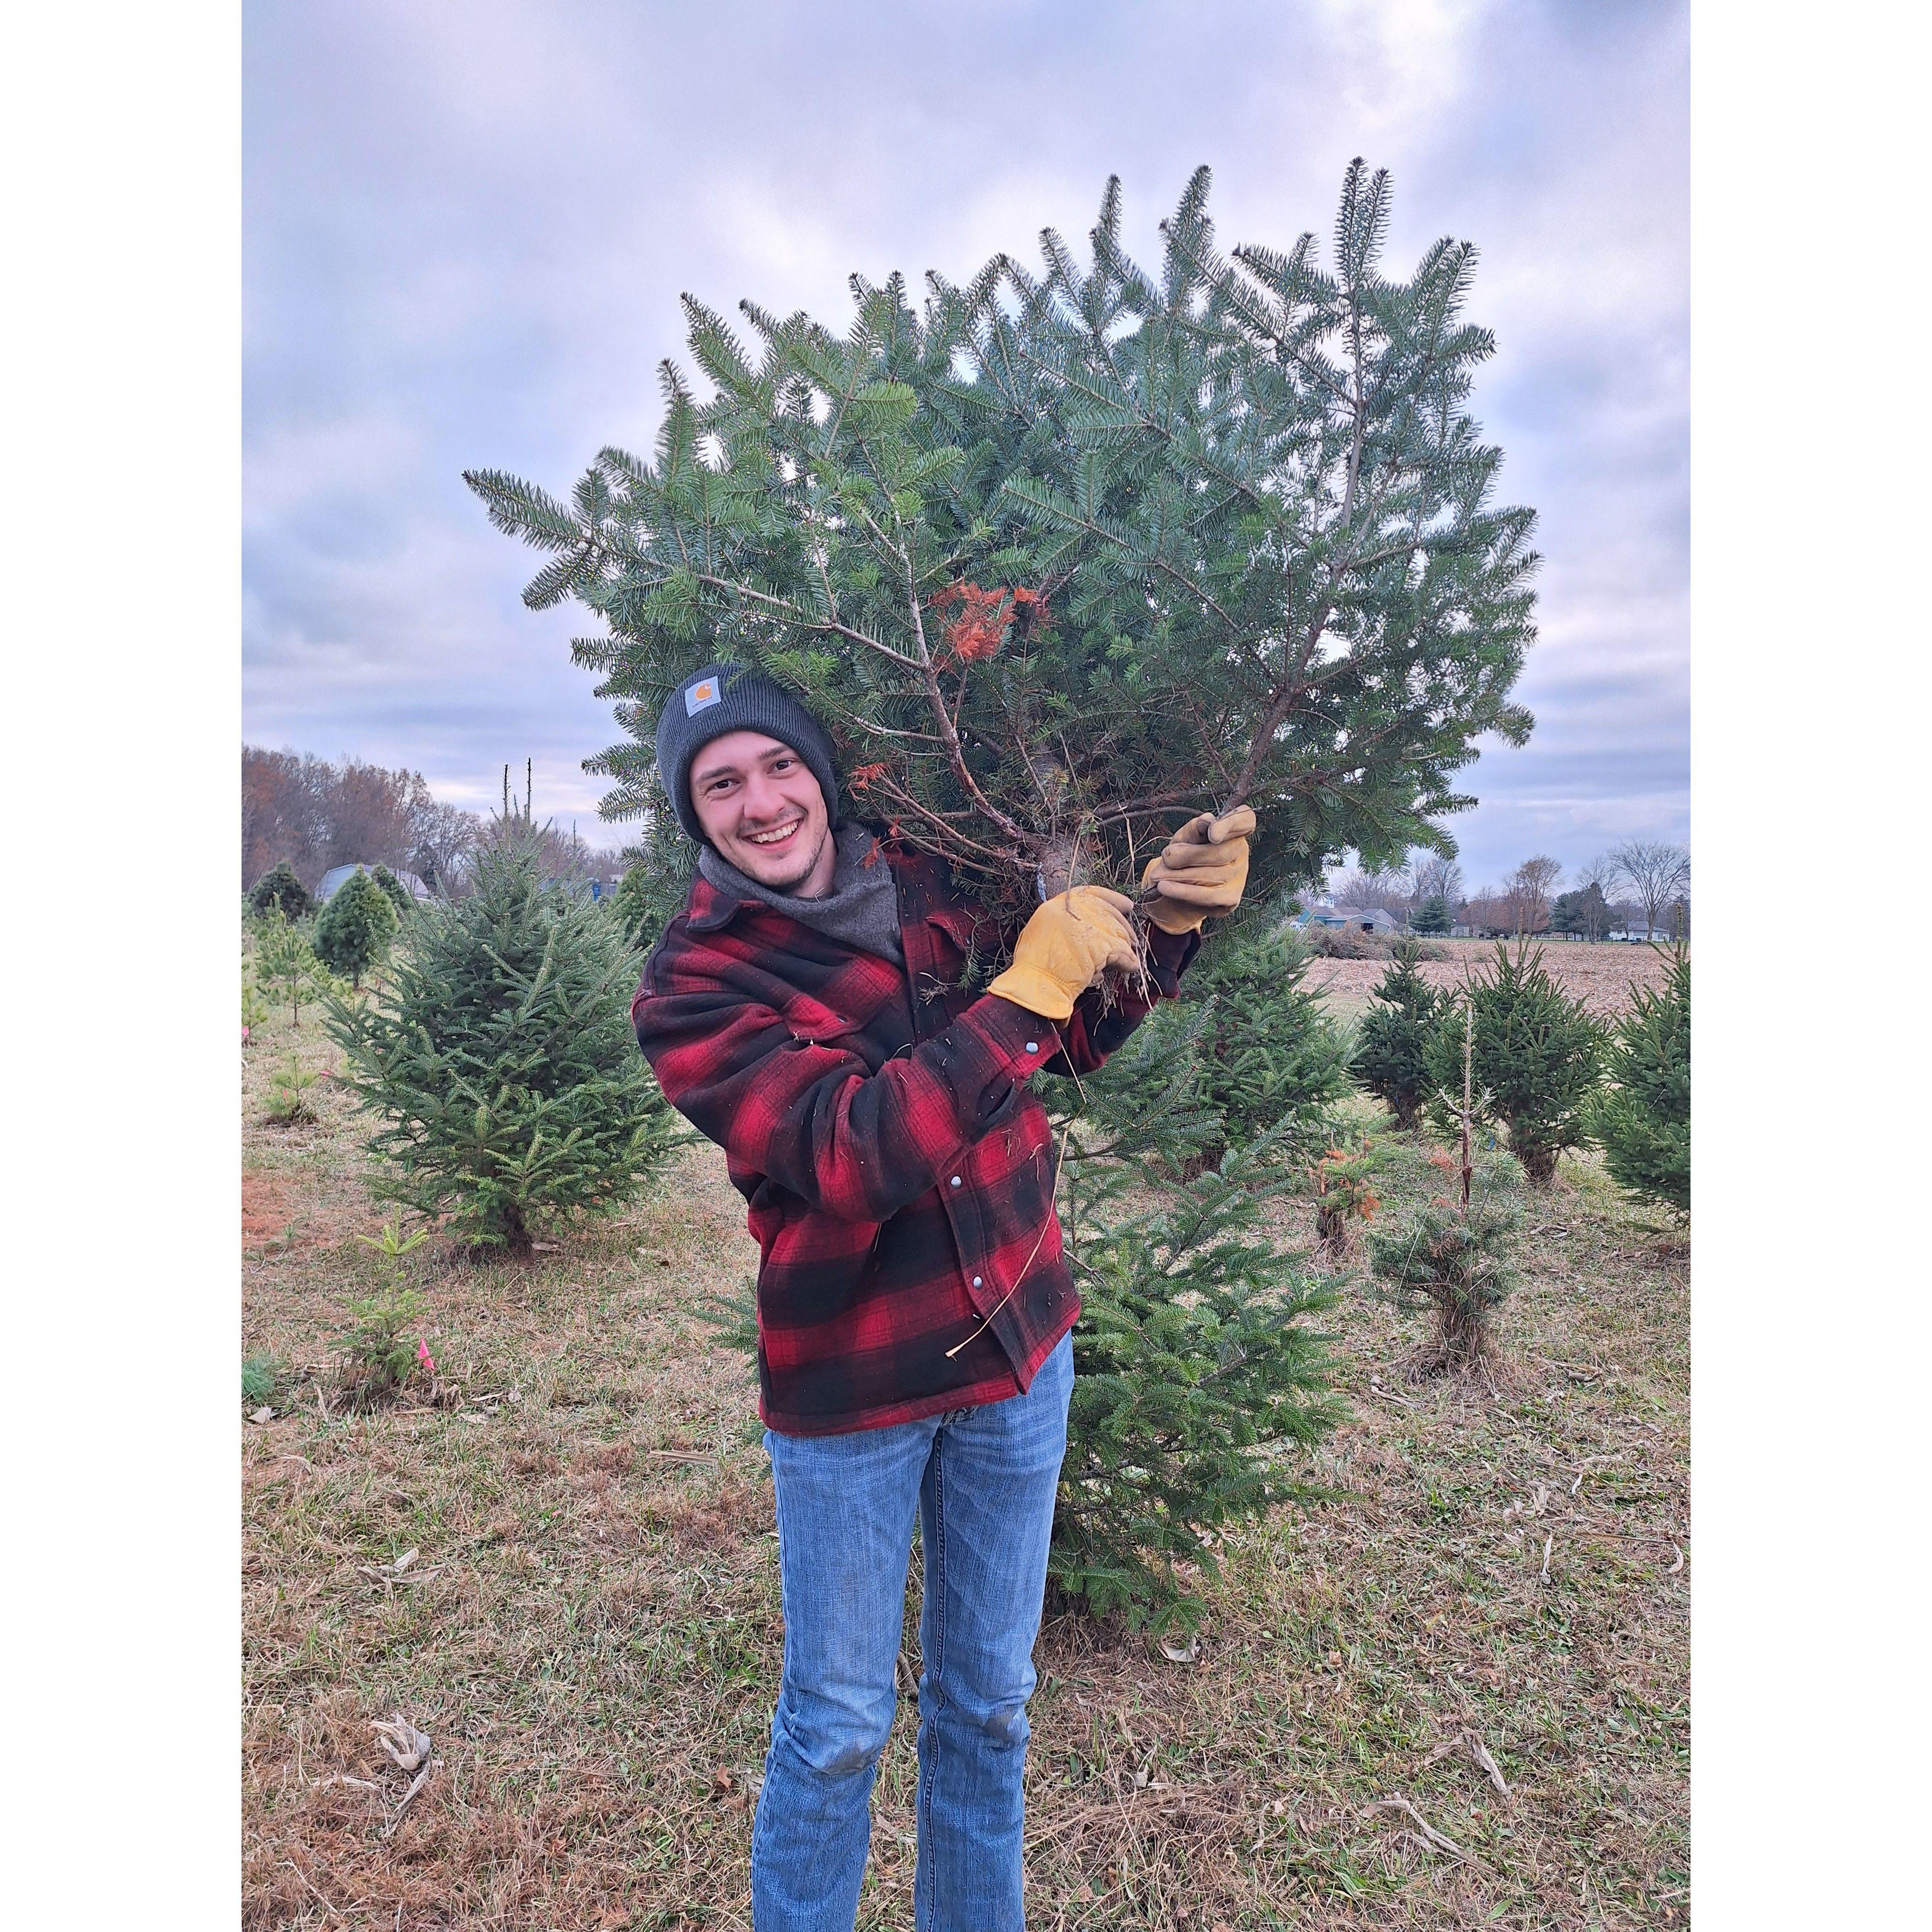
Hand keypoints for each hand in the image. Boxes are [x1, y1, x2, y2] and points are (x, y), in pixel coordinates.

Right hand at [987, 886, 1138, 1020]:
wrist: (1036, 985)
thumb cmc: (1033, 967)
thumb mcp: (1042, 932)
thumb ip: (1063, 923)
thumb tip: (1084, 928)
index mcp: (1057, 904)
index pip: (1090, 893)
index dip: (1112, 898)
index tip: (1127, 905)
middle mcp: (1073, 909)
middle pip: (1108, 913)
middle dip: (1123, 927)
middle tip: (1132, 939)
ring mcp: (1088, 925)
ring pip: (1117, 932)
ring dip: (1125, 947)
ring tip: (1128, 958)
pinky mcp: (1101, 945)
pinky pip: (1122, 952)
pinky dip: (1128, 962)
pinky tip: (1130, 968)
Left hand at [1140, 806, 1254, 932]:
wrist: (1178, 888)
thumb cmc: (1184, 856)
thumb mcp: (1185, 838)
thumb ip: (1194, 828)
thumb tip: (1206, 821)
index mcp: (1234, 830)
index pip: (1244, 820)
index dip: (1230, 825)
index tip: (1211, 833)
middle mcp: (1242, 852)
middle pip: (1218, 853)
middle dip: (1186, 855)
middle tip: (1166, 857)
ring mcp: (1239, 876)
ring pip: (1209, 875)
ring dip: (1177, 875)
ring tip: (1157, 876)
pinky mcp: (1231, 898)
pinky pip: (1206, 895)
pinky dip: (1182, 891)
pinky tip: (1164, 887)